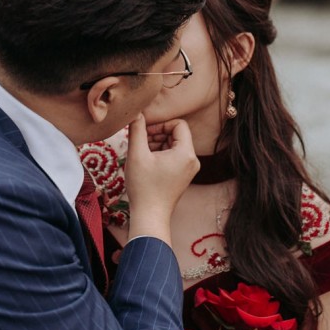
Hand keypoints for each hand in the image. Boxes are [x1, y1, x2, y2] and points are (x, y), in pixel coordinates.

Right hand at [125, 114, 197, 244]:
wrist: (150, 216)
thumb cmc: (144, 187)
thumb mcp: (137, 154)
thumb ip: (137, 130)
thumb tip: (137, 113)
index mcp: (186, 153)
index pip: (178, 124)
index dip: (161, 124)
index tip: (145, 132)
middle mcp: (193, 160)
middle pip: (177, 135)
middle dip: (157, 135)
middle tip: (140, 142)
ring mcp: (189, 170)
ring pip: (174, 146)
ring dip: (157, 144)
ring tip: (141, 154)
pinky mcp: (184, 177)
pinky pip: (174, 157)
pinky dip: (161, 155)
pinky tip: (146, 163)